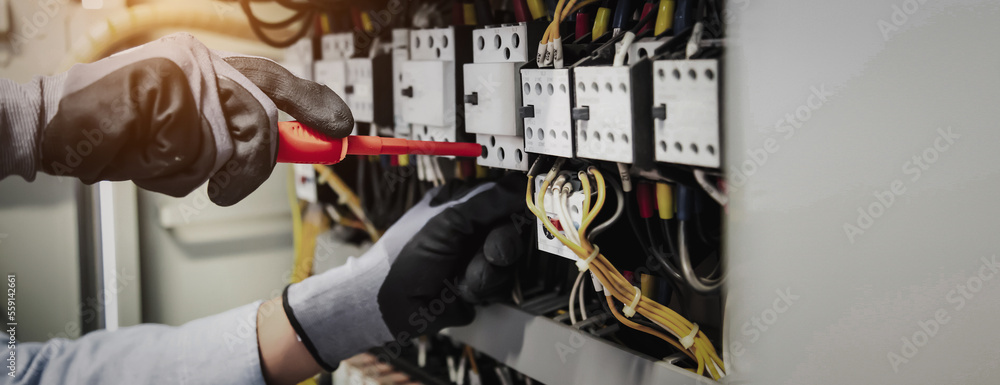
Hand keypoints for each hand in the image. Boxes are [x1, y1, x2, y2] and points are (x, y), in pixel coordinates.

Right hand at [38, 32, 352, 205]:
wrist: (56, 124)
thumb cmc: (126, 131)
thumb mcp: (192, 129)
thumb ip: (241, 132)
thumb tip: (303, 145)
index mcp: (213, 67)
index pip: (276, 81)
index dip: (314, 105)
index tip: (344, 128)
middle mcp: (202, 64)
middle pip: (260, 124)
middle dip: (248, 168)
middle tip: (226, 185)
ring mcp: (180, 75)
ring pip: (224, 147)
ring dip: (194, 172)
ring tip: (159, 160)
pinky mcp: (157, 91)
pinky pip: (185, 156)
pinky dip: (162, 170)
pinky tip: (137, 152)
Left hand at [282, 175, 527, 370]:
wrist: (390, 305)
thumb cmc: (404, 257)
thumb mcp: (447, 221)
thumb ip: (487, 201)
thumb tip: (521, 185)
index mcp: (461, 202)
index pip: (504, 196)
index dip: (513, 209)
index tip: (514, 217)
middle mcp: (471, 227)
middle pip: (511, 230)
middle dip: (499, 246)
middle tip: (485, 252)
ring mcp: (475, 256)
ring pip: (508, 260)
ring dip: (485, 272)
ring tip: (460, 275)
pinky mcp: (478, 283)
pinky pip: (499, 284)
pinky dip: (480, 289)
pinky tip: (458, 288)